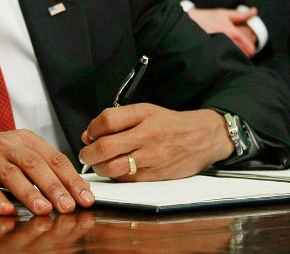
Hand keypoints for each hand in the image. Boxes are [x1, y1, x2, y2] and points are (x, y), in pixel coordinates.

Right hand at [0, 130, 94, 215]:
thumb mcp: (22, 153)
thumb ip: (46, 167)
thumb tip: (76, 188)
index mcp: (28, 140)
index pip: (55, 158)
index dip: (72, 179)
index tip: (85, 197)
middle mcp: (10, 146)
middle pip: (36, 165)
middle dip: (54, 187)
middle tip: (68, 206)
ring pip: (13, 175)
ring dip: (30, 193)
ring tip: (44, 209)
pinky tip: (8, 210)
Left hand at [79, 103, 230, 180]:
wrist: (203, 138)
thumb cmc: (172, 124)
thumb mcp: (147, 111)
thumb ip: (118, 120)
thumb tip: (90, 134)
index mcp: (145, 114)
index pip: (107, 120)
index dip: (92, 129)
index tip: (90, 134)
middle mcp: (148, 135)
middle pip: (106, 147)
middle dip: (88, 153)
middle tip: (86, 154)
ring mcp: (151, 157)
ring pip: (112, 167)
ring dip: (99, 167)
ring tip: (99, 163)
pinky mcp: (155, 175)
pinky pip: (125, 179)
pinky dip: (115, 175)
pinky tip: (117, 169)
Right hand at [186, 6, 258, 56]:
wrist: (188, 23)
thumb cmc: (207, 18)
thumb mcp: (224, 13)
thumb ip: (241, 15)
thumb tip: (255, 11)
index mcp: (232, 32)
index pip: (248, 48)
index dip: (251, 49)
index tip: (250, 50)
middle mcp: (226, 42)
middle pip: (242, 56)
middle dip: (244, 55)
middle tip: (242, 53)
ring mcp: (218, 49)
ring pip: (233, 59)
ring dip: (235, 58)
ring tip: (233, 55)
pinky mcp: (211, 54)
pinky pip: (222, 60)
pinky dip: (225, 60)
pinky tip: (223, 57)